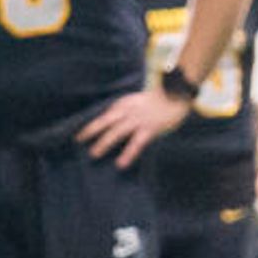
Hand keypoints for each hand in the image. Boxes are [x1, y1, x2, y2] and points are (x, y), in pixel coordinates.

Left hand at [73, 86, 187, 167]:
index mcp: (126, 103)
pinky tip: (121, 164)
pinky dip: (128, 154)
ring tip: (94, 154)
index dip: (93, 123)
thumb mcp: (140, 101)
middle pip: (106, 121)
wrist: (178, 93)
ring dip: (104, 142)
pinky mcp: (150, 128)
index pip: (106, 113)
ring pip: (117, 132)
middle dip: (91, 131)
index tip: (81, 132)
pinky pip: (136, 143)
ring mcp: (139, 119)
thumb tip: (116, 121)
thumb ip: (128, 110)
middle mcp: (129, 110)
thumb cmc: (161, 100)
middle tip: (79, 141)